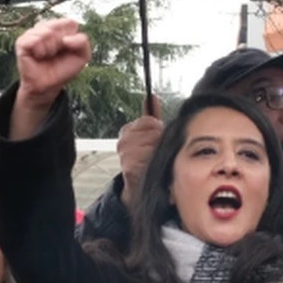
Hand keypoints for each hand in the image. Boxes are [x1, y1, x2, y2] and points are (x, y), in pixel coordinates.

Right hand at [15, 18, 90, 108]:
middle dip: (60, 44)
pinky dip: (40, 51)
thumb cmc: (63, 69)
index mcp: (60, 27)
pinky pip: (34, 40)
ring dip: (50, 48)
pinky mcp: (22, 42)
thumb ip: (83, 41)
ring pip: (46, 32)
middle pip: (58, 26)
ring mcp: (32, 33)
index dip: (72, 38)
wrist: (48, 86)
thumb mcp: (82, 56)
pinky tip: (38, 56)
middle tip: (56, 54)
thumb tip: (65, 39)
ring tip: (47, 56)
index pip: (70, 23)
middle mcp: (45, 27)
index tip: (67, 49)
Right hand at [118, 96, 162, 210]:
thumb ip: (150, 116)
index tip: (157, 139)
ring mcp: (125, 153)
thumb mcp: (148, 135)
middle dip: (159, 141)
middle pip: (153, 131)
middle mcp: (123, 140)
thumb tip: (152, 97)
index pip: (149, 120)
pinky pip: (150, 158)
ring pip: (153, 144)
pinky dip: (155, 162)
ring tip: (155, 159)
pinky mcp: (129, 166)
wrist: (138, 185)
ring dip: (158, 152)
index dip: (158, 129)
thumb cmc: (145, 158)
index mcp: (127, 130)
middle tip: (157, 151)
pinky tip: (152, 166)